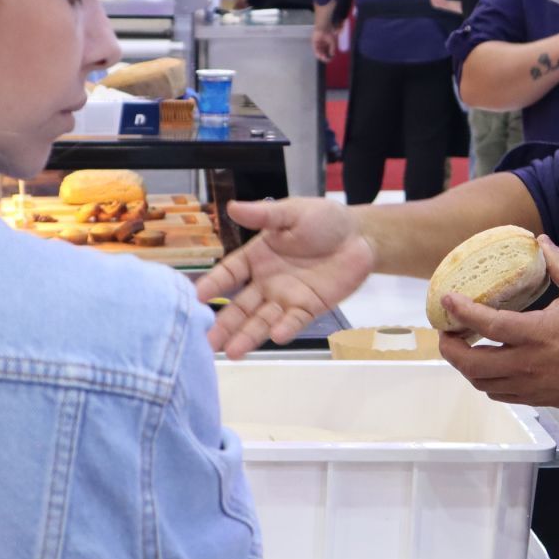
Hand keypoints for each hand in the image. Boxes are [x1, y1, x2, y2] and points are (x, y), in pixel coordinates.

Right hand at [195, 198, 375, 356]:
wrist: (360, 235)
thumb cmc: (323, 220)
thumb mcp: (291, 212)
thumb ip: (263, 215)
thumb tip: (231, 207)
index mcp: (256, 257)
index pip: (229, 274)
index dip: (214, 285)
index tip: (198, 297)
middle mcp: (266, 281)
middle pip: (240, 306)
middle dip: (224, 324)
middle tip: (207, 341)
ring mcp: (286, 297)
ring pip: (262, 320)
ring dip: (247, 335)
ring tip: (232, 352)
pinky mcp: (310, 308)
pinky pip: (295, 321)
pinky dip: (285, 329)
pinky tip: (275, 336)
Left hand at [311, 27, 337, 62]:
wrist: (323, 27)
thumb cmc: (328, 33)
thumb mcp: (332, 42)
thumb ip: (332, 48)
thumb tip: (332, 55)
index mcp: (326, 45)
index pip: (327, 53)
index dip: (328, 57)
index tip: (330, 59)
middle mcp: (322, 46)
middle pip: (323, 54)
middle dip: (324, 57)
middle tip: (326, 60)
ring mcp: (317, 45)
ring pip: (319, 52)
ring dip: (321, 56)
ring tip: (323, 58)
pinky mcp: (313, 43)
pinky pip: (315, 49)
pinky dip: (317, 53)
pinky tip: (320, 55)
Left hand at [436, 236, 558, 409]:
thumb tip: (540, 242)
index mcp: (537, 333)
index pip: (488, 325)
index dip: (463, 312)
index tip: (447, 300)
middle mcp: (527, 363)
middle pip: (472, 363)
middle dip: (450, 347)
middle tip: (446, 331)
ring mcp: (528, 385)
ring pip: (480, 381)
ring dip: (464, 365)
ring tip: (461, 347)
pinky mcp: (533, 398)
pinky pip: (496, 393)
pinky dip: (483, 379)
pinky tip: (485, 365)